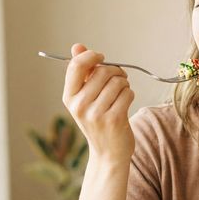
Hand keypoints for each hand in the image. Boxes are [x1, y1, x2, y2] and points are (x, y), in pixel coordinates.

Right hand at [62, 43, 135, 162]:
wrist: (108, 153)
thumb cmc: (98, 121)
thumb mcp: (85, 98)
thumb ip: (82, 71)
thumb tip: (77, 46)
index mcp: (69, 97)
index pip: (76, 66)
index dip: (91, 56)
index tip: (101, 58)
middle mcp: (79, 106)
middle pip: (103, 71)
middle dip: (116, 71)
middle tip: (119, 79)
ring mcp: (96, 114)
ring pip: (118, 81)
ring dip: (124, 84)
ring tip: (121, 93)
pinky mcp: (114, 120)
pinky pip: (128, 93)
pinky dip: (130, 94)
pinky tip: (125, 103)